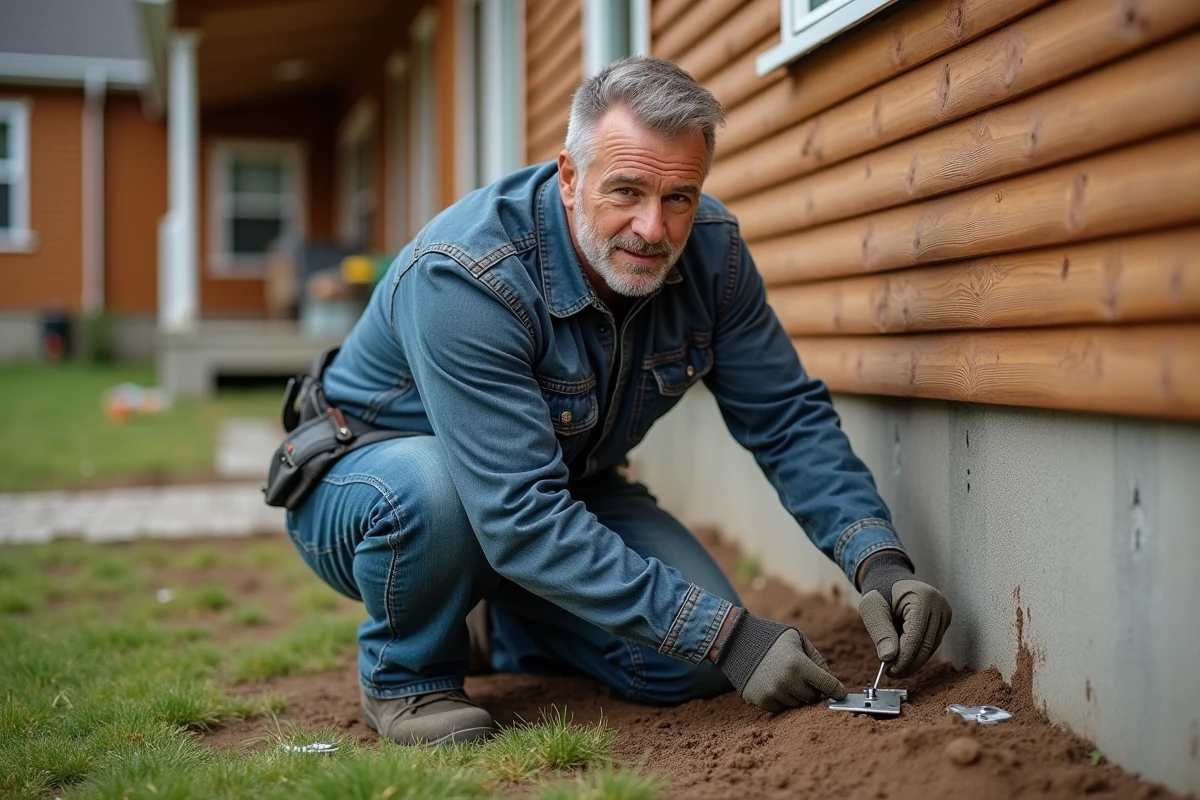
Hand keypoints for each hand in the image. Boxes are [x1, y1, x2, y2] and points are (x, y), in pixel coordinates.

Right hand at [714, 611, 846, 711]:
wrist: (738, 642)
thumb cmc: (772, 638)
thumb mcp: (798, 639)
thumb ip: (817, 659)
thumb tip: (832, 683)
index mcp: (799, 664)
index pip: (828, 685)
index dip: (837, 690)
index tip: (842, 694)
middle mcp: (786, 681)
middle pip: (812, 697)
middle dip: (811, 688)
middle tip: (802, 676)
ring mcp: (772, 693)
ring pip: (797, 704)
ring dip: (796, 694)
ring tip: (785, 678)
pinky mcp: (760, 700)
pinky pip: (781, 708)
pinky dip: (781, 699)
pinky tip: (774, 684)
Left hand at [857, 551, 951, 677]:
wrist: (890, 579)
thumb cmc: (879, 592)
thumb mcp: (872, 609)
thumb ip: (880, 632)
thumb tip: (888, 658)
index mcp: (923, 598)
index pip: (916, 636)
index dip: (904, 657)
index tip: (889, 670)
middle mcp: (939, 605)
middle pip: (927, 645)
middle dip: (909, 663)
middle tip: (891, 674)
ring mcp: (944, 613)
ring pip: (931, 647)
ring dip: (913, 661)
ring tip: (895, 667)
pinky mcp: (943, 620)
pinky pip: (932, 643)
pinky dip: (917, 653)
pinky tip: (904, 658)